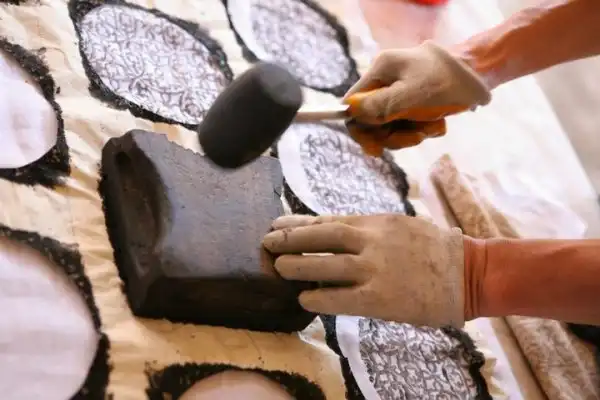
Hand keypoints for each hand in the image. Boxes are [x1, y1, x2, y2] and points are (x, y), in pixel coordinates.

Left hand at [262, 214, 464, 327]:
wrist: (469, 273)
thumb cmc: (436, 248)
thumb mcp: (401, 225)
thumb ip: (369, 228)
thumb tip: (335, 229)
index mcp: (377, 221)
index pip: (329, 219)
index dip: (299, 223)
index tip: (277, 223)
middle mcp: (372, 241)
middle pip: (321, 235)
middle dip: (290, 238)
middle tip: (266, 241)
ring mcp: (375, 269)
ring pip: (325, 265)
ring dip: (297, 266)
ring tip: (277, 267)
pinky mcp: (380, 298)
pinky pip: (340, 298)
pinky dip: (318, 298)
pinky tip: (303, 299)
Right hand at [343, 40, 490, 155]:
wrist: (483, 74)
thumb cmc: (448, 82)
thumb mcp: (412, 95)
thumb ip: (380, 105)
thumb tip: (351, 112)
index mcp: (381, 70)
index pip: (353, 104)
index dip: (360, 128)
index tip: (376, 149)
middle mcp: (386, 80)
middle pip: (371, 120)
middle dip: (392, 134)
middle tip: (415, 137)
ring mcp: (400, 92)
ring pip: (390, 127)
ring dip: (411, 134)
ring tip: (432, 127)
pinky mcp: (414, 103)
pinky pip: (407, 125)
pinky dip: (422, 130)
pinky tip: (438, 123)